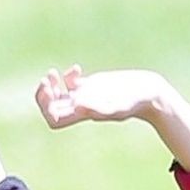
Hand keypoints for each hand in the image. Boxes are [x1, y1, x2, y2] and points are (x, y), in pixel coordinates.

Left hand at [35, 65, 163, 127]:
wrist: (145, 94)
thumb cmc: (132, 102)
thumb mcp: (115, 104)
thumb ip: (98, 107)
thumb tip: (77, 105)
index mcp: (82, 115)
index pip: (54, 120)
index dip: (46, 108)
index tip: (50, 92)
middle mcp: (81, 107)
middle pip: (51, 109)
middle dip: (44, 95)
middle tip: (47, 79)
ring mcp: (85, 97)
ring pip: (58, 97)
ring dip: (51, 85)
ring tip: (54, 73)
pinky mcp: (91, 87)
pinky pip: (71, 84)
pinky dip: (67, 76)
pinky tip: (77, 69)